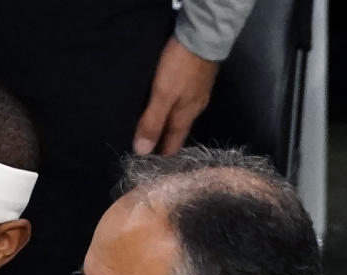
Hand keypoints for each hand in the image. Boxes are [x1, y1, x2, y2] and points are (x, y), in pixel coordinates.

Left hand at [133, 36, 220, 156]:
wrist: (204, 35)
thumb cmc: (181, 69)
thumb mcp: (163, 96)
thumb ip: (153, 122)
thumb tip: (142, 152)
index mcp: (185, 118)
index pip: (173, 146)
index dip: (161, 157)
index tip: (148, 167)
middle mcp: (194, 110)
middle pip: (177, 132)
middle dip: (163, 142)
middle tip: (146, 149)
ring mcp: (198, 94)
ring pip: (181, 117)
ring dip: (168, 124)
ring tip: (153, 129)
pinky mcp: (198, 80)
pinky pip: (183, 102)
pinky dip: (173, 108)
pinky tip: (166, 105)